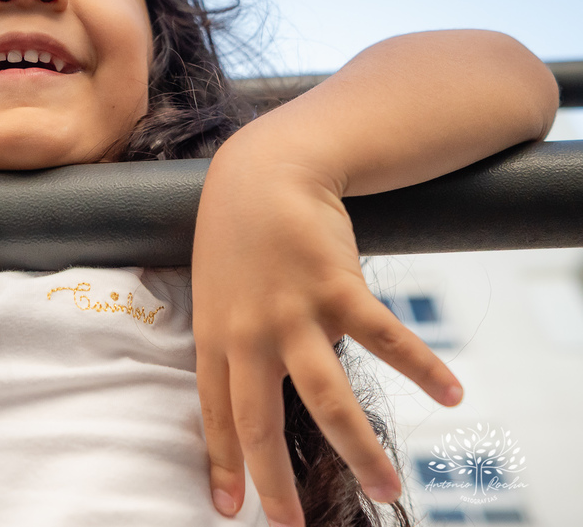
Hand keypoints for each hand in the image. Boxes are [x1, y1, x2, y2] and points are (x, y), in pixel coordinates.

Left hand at [192, 137, 463, 526]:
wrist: (263, 172)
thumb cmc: (237, 236)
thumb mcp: (217, 293)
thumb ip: (236, 343)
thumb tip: (262, 391)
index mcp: (215, 337)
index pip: (215, 414)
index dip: (223, 463)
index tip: (227, 509)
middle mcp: (249, 334)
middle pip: (262, 422)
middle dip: (278, 482)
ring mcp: (292, 313)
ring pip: (326, 398)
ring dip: (358, 449)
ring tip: (388, 491)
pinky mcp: (336, 288)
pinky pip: (384, 338)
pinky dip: (421, 366)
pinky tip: (451, 394)